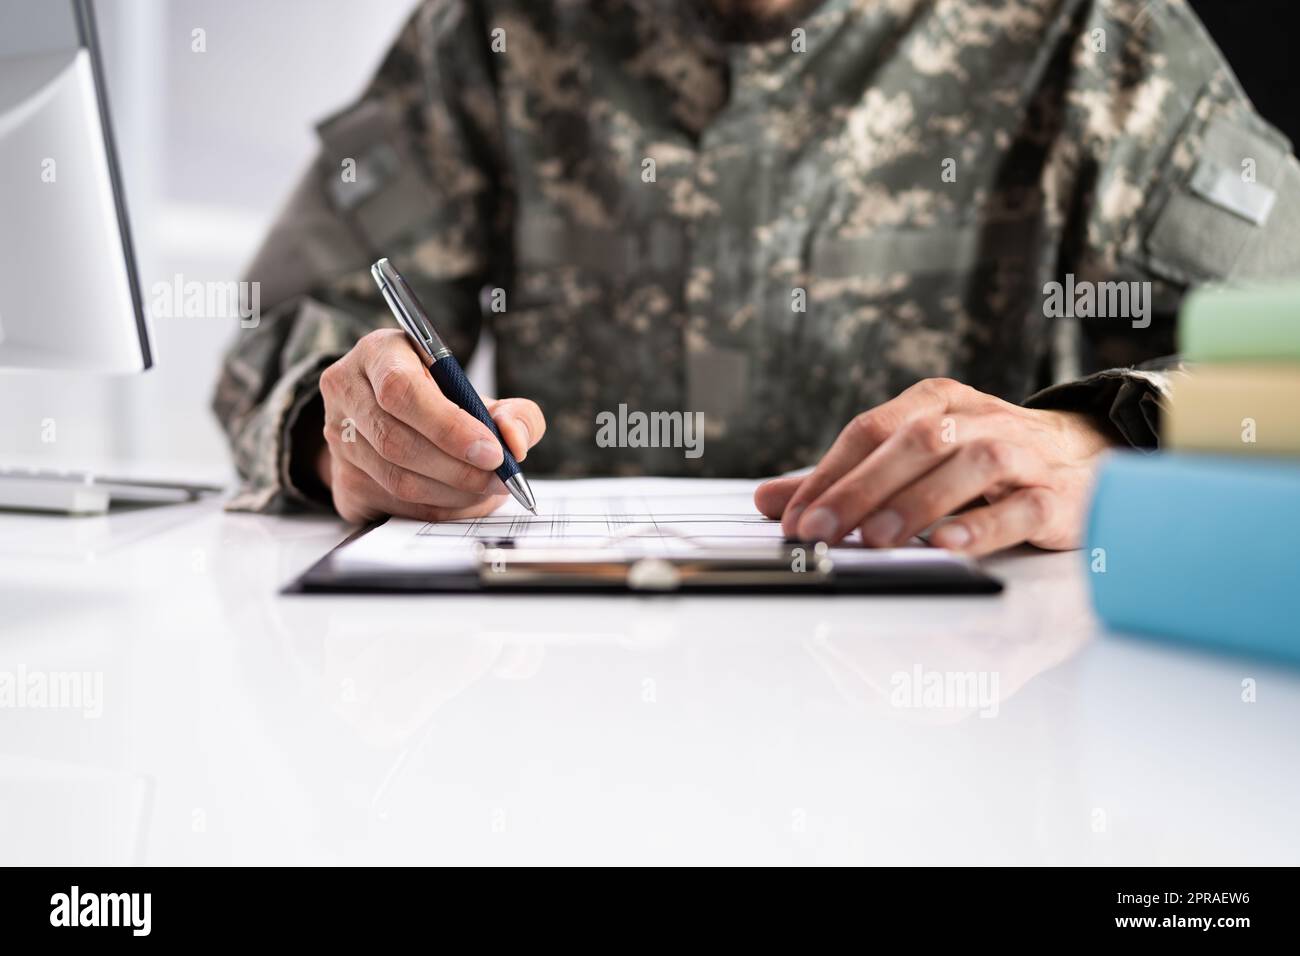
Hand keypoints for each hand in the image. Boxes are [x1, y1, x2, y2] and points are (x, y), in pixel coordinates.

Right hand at [317, 329, 544, 523]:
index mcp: (380, 352)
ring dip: (453, 493)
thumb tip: (515, 442)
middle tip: (498, 478)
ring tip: (488, 489)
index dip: (449, 426)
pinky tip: (463, 500)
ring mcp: (337, 440)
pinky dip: (439, 509)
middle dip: (457, 468)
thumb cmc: (442, 400)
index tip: (493, 451)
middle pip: (395, 441)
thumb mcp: (482, 394)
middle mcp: (346, 392)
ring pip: (396, 480)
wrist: (395, 420)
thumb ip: (514, 413)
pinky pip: (394, 507)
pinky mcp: (344, 482)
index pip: (401, 390)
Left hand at [754, 378, 1119, 555]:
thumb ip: (844, 481)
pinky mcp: (1058, 496)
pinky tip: (949, 546)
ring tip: (875, 539)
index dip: (828, 473)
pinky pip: (1022, 506)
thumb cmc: (985, 464)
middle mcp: (978, 419)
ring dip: (918, 502)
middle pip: (914, 442)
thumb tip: (769, 500)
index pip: (871, 429)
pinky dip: (984, 525)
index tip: (793, 518)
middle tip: (820, 531)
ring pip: (970, 465)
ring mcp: (1023, 454)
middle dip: (860, 488)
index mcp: (936, 402)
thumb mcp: (913, 461)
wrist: (1087, 458)